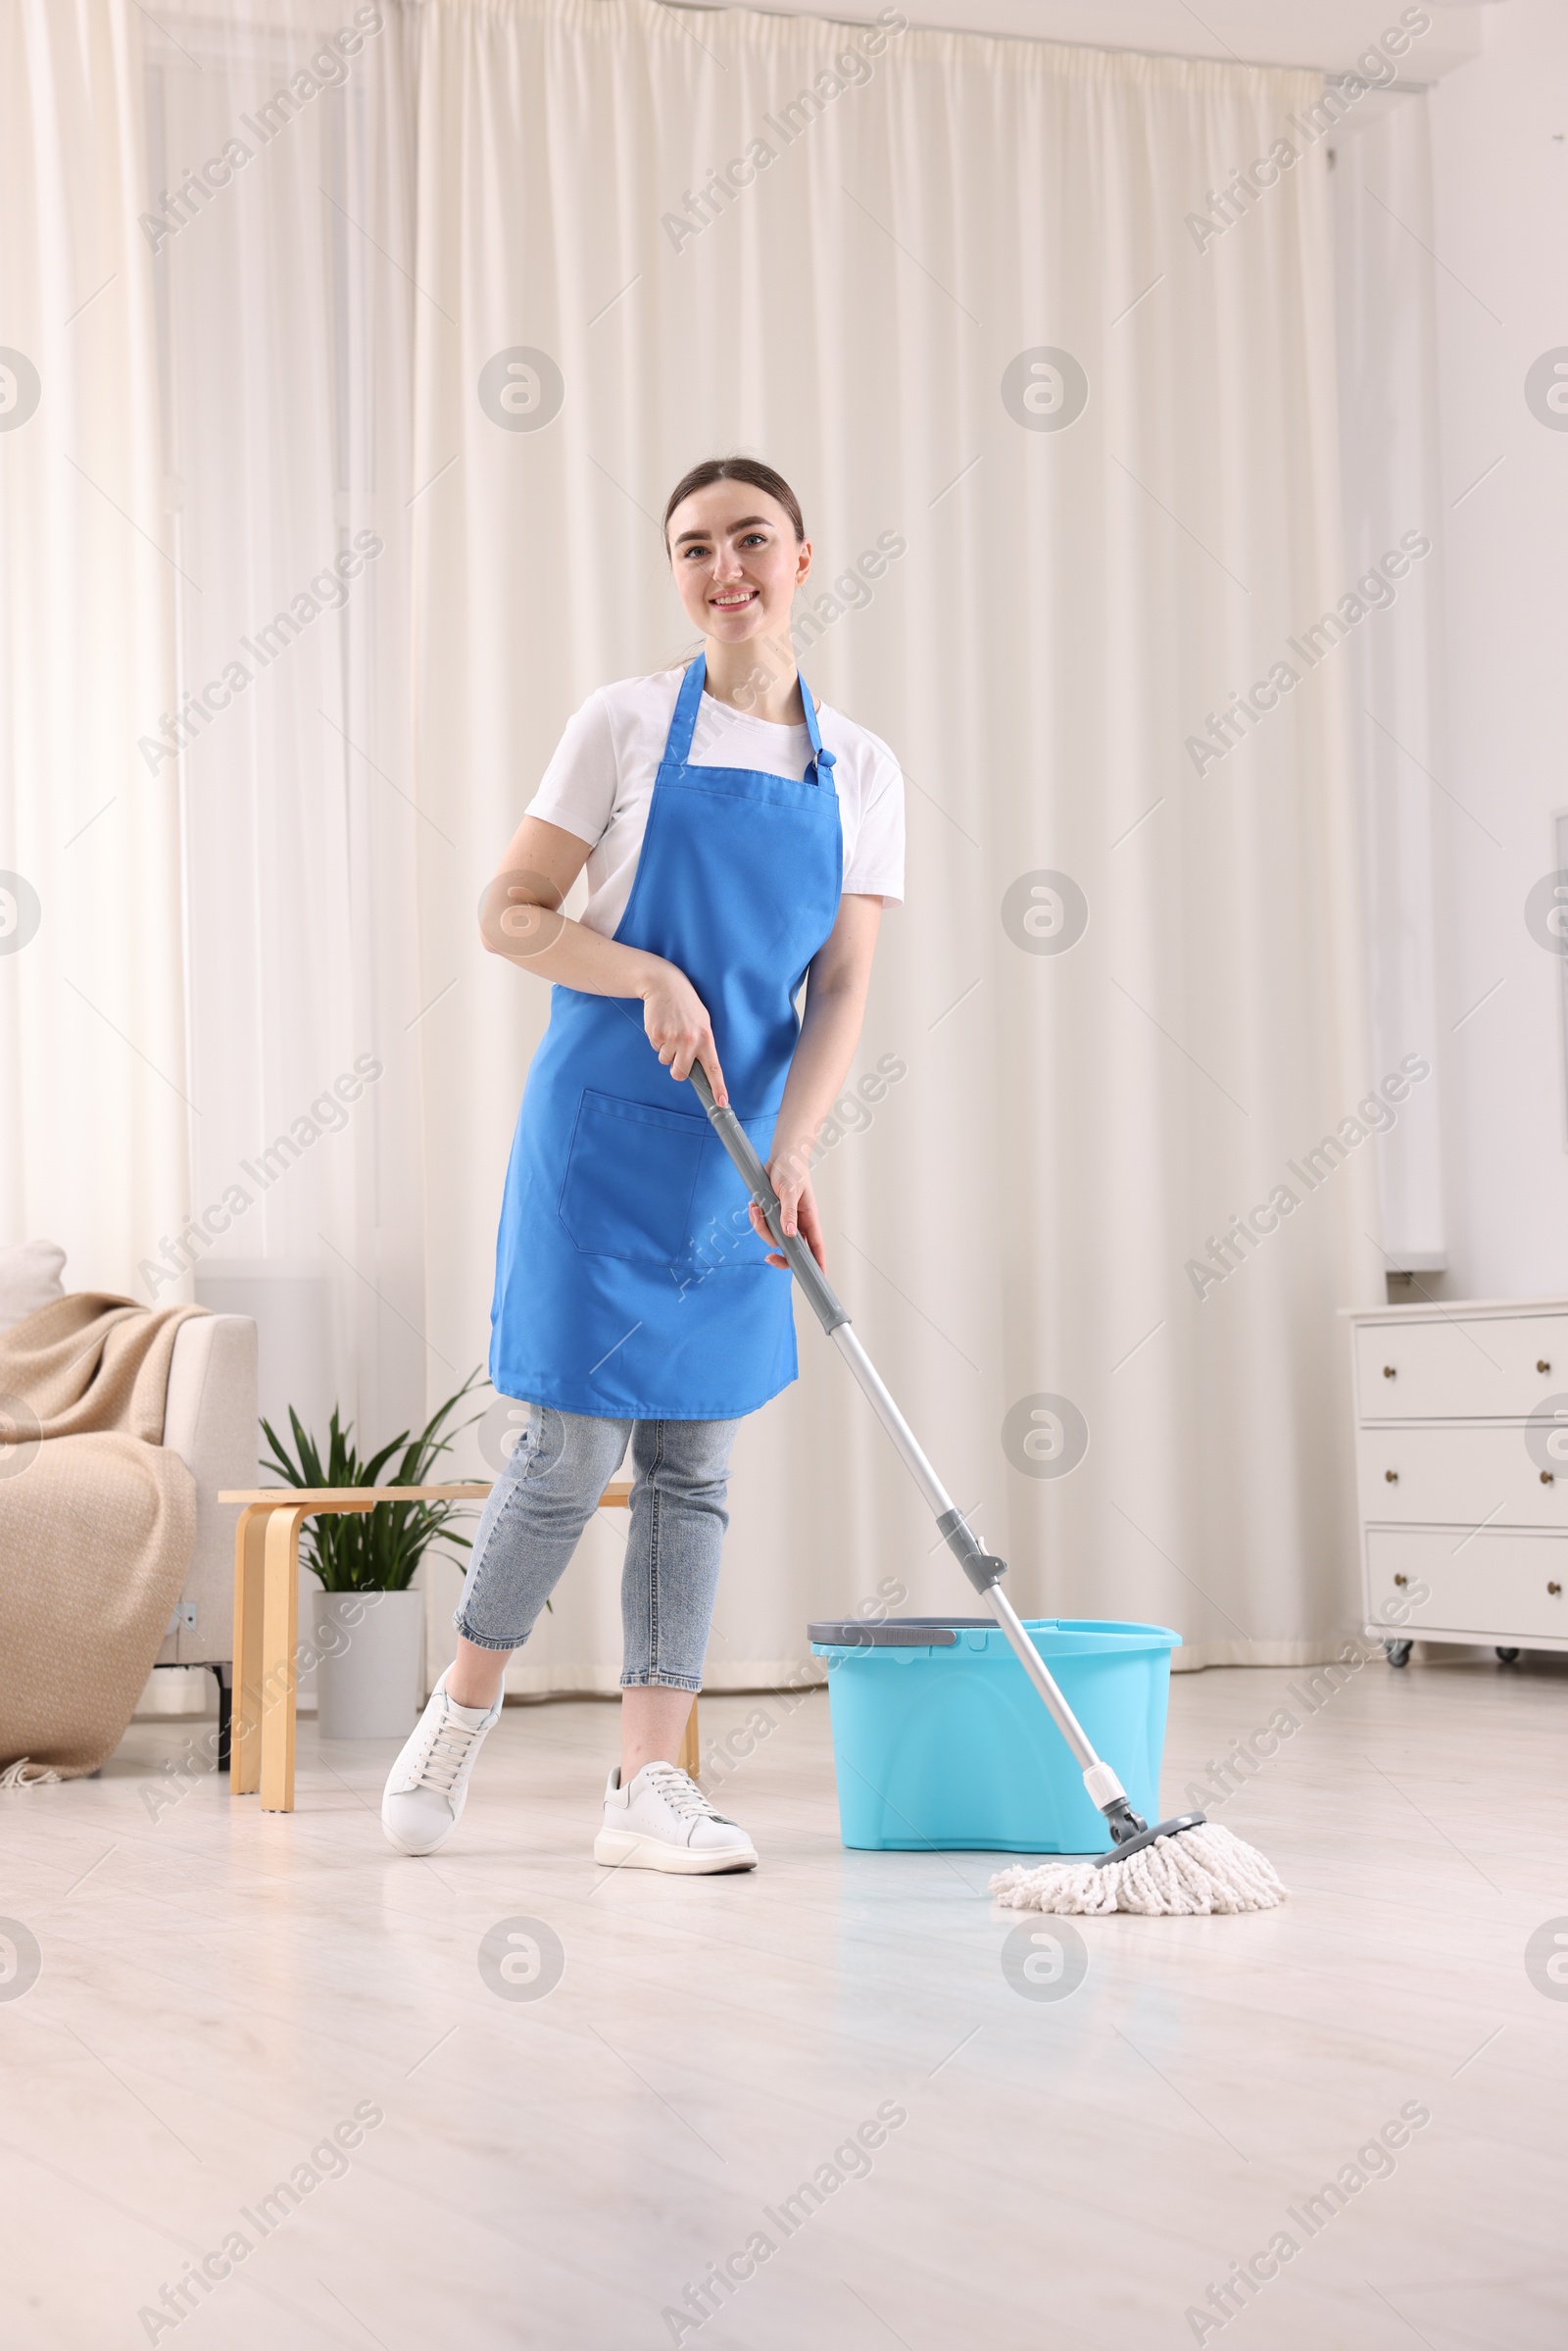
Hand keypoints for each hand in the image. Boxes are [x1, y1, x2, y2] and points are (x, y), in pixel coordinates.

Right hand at [639, 958, 727, 1103]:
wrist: (665, 985)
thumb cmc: (686, 1005)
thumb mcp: (701, 1021)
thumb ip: (702, 1043)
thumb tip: (698, 1066)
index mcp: (706, 1038)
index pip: (714, 1068)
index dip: (718, 1087)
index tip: (721, 1102)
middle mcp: (690, 1040)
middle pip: (680, 1073)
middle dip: (676, 1068)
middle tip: (677, 1051)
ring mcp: (672, 1037)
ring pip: (665, 1061)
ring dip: (665, 1050)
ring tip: (670, 1029)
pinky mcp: (656, 1034)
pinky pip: (655, 1048)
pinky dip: (656, 1040)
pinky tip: (661, 1024)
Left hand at [749, 1145, 824, 1272]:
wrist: (781, 1155)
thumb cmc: (792, 1169)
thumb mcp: (791, 1190)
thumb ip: (789, 1212)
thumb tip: (789, 1233)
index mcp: (809, 1219)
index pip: (816, 1246)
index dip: (818, 1263)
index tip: (819, 1279)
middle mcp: (797, 1222)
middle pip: (791, 1249)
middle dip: (779, 1255)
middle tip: (768, 1258)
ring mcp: (784, 1219)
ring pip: (772, 1237)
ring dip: (760, 1227)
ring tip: (756, 1208)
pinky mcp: (772, 1213)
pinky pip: (762, 1224)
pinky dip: (756, 1217)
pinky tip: (754, 1204)